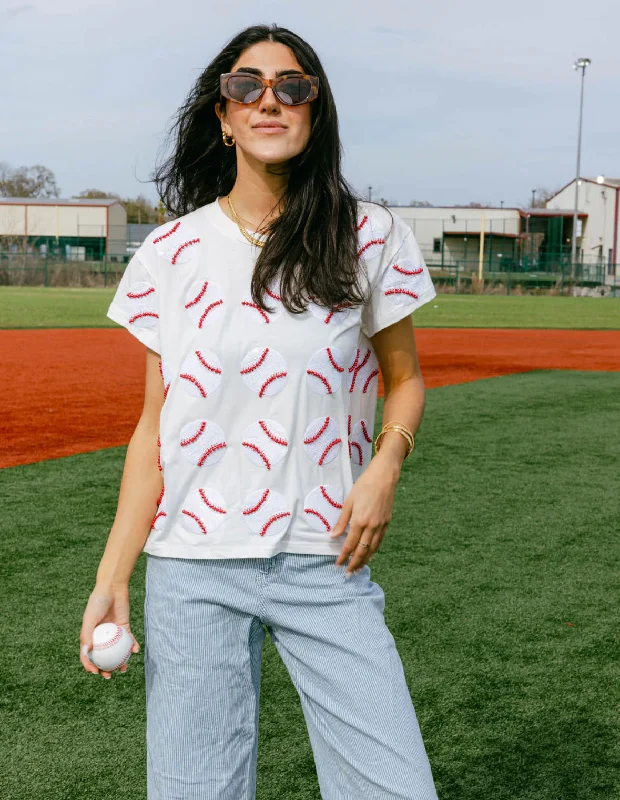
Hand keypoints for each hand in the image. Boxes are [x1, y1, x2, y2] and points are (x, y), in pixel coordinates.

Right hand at [79, 585, 140, 678]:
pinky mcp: (124, 627)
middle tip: (110, 675)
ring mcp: (113, 633)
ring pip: (117, 652)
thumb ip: (86, 634)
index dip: (90, 666)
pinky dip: (132, 646)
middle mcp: (101, 637)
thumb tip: (86, 652)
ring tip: (124, 668)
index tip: (96, 672)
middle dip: (106, 669)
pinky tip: (135, 651)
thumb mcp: (89, 618)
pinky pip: (129, 640)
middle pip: (103, 657)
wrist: (112, 588)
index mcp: (89, 636)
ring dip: (120, 662)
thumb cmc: (98, 602)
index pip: (88, 655)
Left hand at [329, 458, 397, 576]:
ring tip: (359, 568)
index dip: (344, 556)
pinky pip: (380, 541)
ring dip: (365, 560)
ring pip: (372, 548)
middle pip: (362, 550)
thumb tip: (333, 536)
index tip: (338, 564)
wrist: (384, 477)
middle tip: (348, 574)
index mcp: (359, 521)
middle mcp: (371, 526)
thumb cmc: (364, 486)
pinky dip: (374, 550)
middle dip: (354, 563)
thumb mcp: (349, 501)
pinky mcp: (387, 522)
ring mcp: (381, 525)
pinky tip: (370, 555)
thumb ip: (342, 521)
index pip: (350, 544)